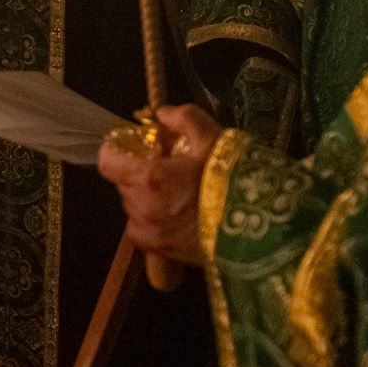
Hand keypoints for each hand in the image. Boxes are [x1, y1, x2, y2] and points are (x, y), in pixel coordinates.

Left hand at [95, 104, 221, 266]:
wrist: (260, 233)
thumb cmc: (233, 182)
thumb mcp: (213, 139)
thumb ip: (183, 118)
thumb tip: (161, 114)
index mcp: (148, 178)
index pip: (107, 160)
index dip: (116, 148)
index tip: (129, 143)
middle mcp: (141, 208)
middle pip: (123, 182)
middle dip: (139, 171)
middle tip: (167, 167)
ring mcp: (150, 233)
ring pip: (135, 205)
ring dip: (148, 196)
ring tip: (179, 193)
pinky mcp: (160, 252)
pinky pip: (145, 228)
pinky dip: (155, 218)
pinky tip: (180, 214)